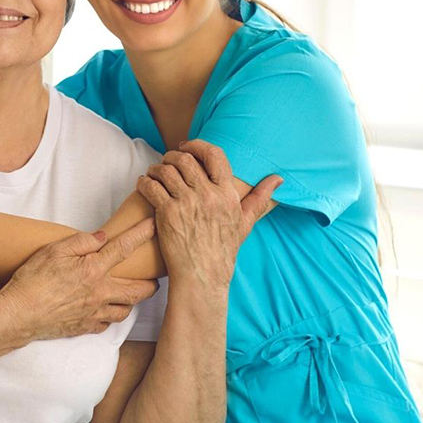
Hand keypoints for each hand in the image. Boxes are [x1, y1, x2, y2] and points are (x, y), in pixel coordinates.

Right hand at [0, 219, 159, 340]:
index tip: (154, 225)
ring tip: (133, 293)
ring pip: (126, 310)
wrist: (19, 315)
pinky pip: (108, 324)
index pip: (123, 248)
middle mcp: (99, 293)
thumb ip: (80, 242)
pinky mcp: (85, 327)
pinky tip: (108, 310)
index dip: (141, 234)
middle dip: (151, 283)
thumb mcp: (54, 250)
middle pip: (137, 289)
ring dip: (133, 301)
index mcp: (93, 270)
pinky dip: (112, 316)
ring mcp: (94, 313)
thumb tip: (101, 237)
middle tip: (156, 277)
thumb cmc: (32, 280)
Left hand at [136, 140, 281, 289]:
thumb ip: (259, 199)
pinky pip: (151, 186)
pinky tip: (144, 184)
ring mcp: (186, 203)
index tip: (186, 147)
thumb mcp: (244, 224)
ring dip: (156, 168)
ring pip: (166, 170)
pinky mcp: (167, 213)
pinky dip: (144, 182)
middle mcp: (207, 196)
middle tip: (167, 161)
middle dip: (172, 156)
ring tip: (154, 173)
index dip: (197, 145)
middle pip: (185, 159)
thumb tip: (278, 180)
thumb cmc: (222, 251)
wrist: (202, 276)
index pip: (214, 155)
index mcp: (227, 194)